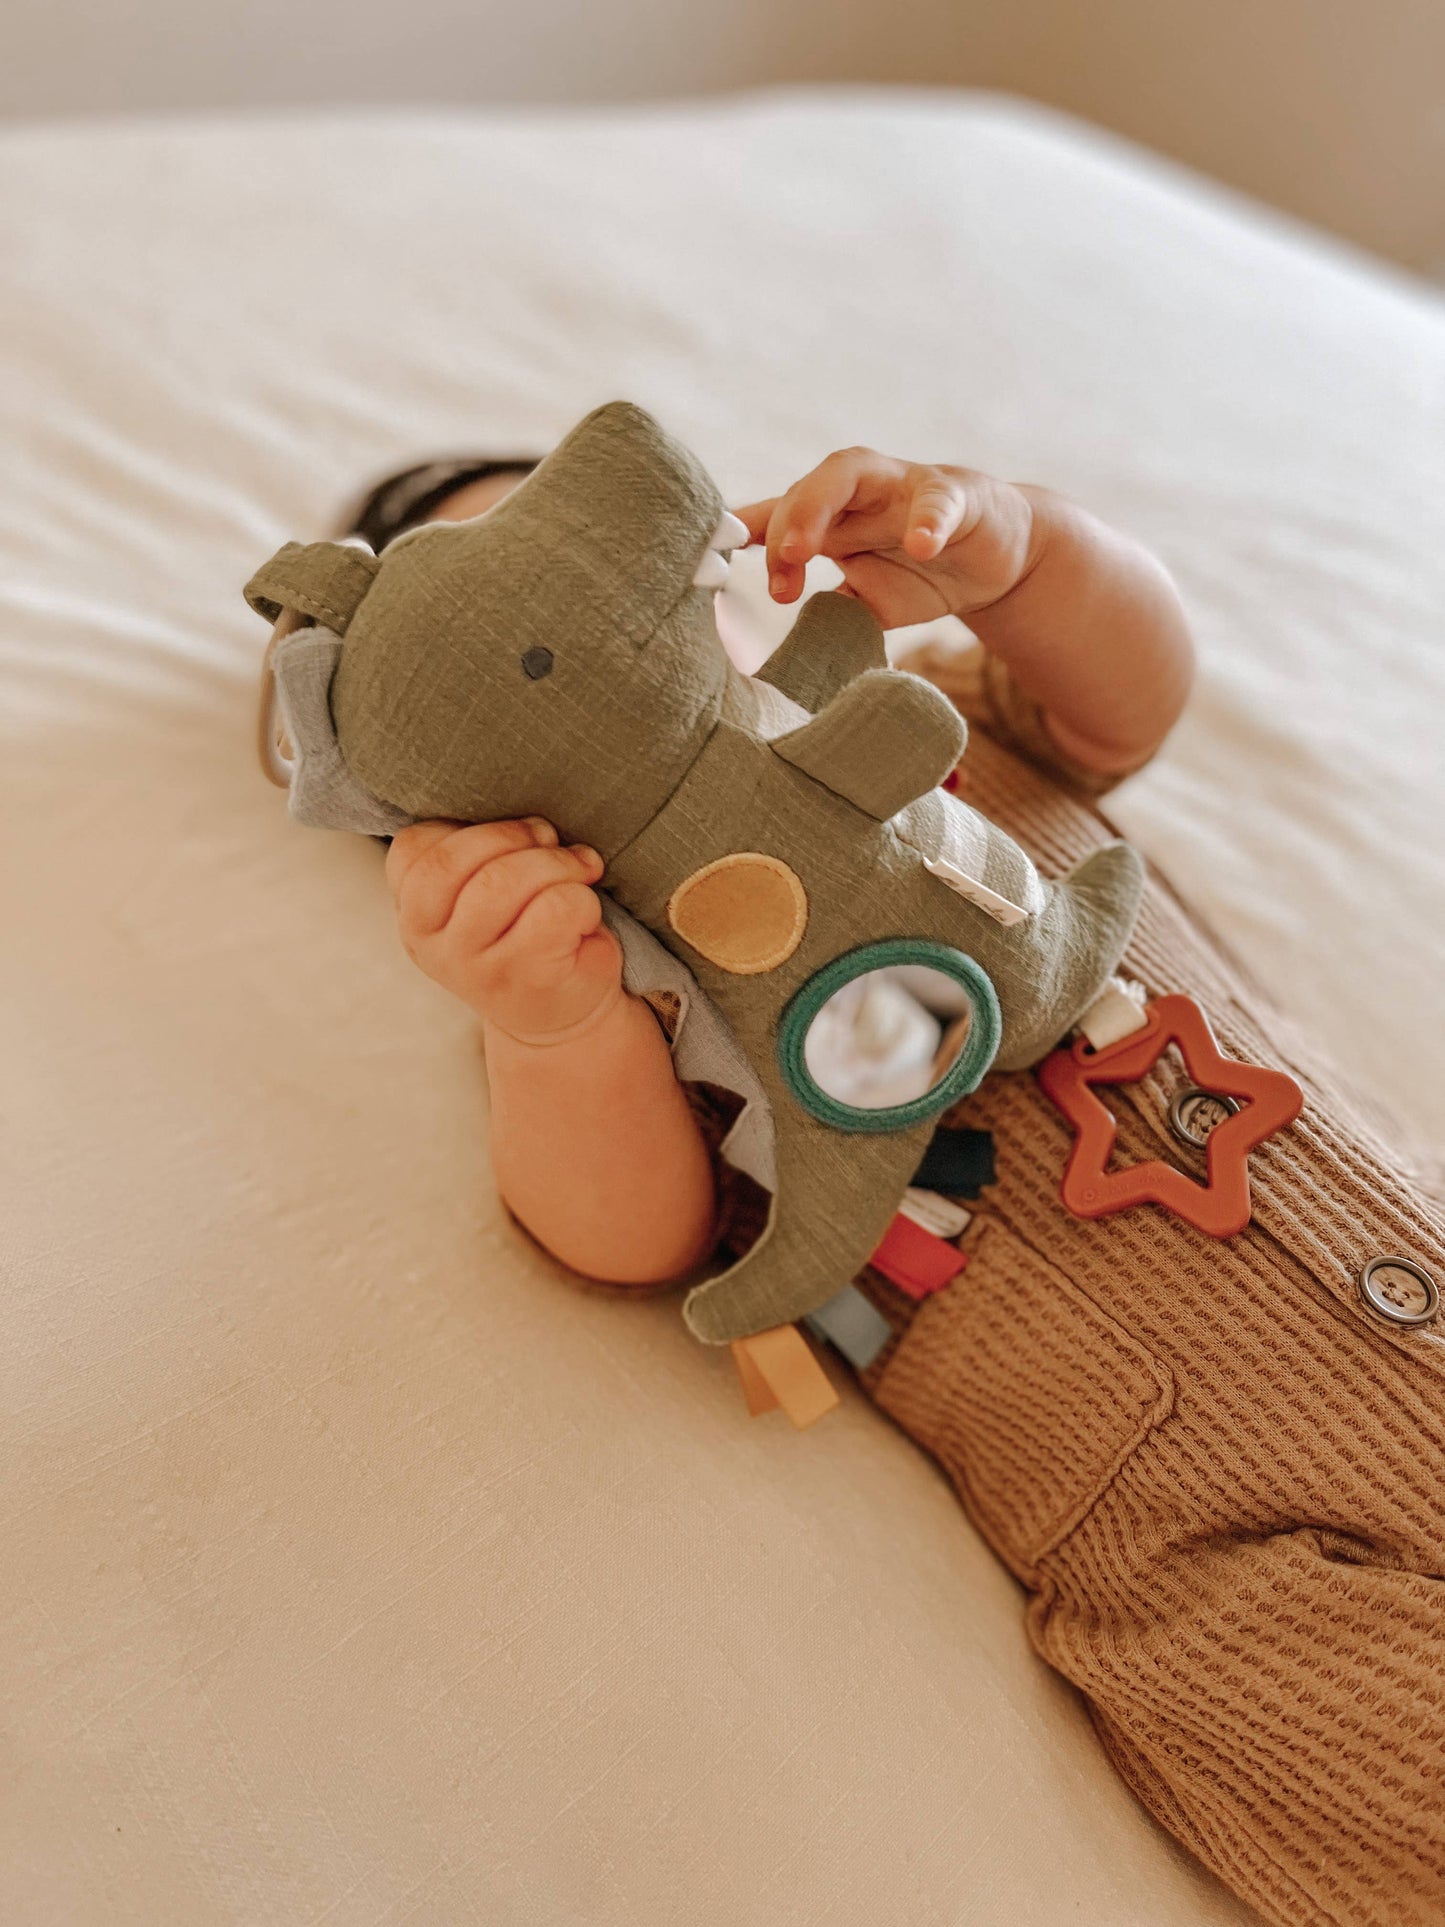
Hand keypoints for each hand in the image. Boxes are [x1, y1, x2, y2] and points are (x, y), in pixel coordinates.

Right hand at [386, 817, 620, 1043]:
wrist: (566, 1014)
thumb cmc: (528, 934)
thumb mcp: (485, 892)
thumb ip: (481, 852)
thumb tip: (531, 816)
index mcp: (415, 913)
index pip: (414, 848)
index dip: (470, 826)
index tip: (516, 834)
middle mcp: (432, 944)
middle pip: (454, 862)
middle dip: (515, 837)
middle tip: (554, 843)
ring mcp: (474, 967)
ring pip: (502, 881)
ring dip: (556, 864)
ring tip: (580, 872)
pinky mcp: (525, 978)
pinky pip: (554, 909)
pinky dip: (582, 898)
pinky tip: (586, 914)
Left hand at [736, 448, 1037, 628]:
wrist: (993, 560)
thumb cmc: (914, 573)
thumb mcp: (863, 599)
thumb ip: (824, 614)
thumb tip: (777, 658)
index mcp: (828, 518)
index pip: (774, 516)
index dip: (739, 533)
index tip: (706, 563)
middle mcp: (856, 491)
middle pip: (804, 488)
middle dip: (780, 524)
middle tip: (774, 570)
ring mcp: (903, 486)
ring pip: (853, 472)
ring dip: (820, 506)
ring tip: (804, 550)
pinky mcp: (956, 495)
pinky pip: (937, 500)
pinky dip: (927, 522)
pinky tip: (920, 545)